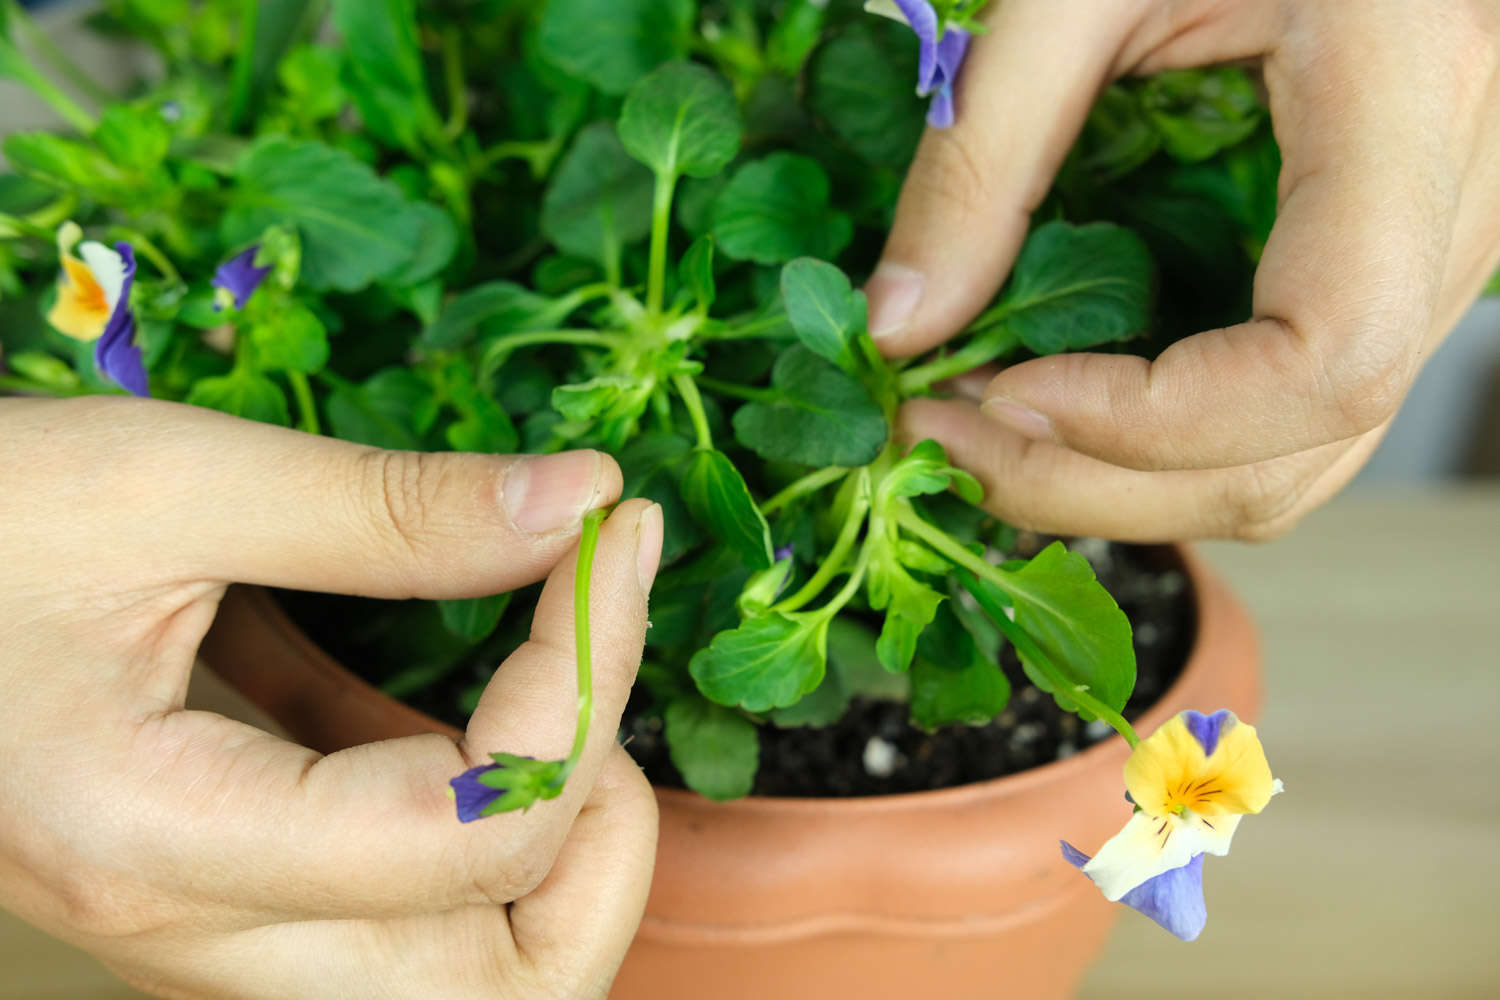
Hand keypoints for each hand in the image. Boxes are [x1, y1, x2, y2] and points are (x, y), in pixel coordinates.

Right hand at [0, 396, 662, 998]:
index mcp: (164, 840)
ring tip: (538, 681)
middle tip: (590, 670)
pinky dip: (461, 807)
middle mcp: (193, 934)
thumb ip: (388, 509)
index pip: (479, 827)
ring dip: (546, 841)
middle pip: (499, 990)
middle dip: (599, 839)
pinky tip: (425, 683)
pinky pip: (396, 907)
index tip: (608, 534)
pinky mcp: (220, 895)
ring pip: (461, 976)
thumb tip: (581, 501)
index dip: (585, 673)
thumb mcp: (158, 483)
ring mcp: (207, 934)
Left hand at [868, 0, 1499, 540]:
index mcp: (1412, 84)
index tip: (997, 395)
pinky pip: (1297, 414)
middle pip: (1303, 442)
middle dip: (1103, 481)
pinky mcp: (1396, 267)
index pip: (1329, 347)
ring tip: (985, 432)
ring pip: (1307, 457)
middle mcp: (1468, 191)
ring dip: (1129, 484)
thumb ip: (981, 154)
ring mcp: (1447, 243)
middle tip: (945, 441)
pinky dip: (1169, 446)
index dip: (1152, 419)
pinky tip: (1059, 405)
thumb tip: (900, 329)